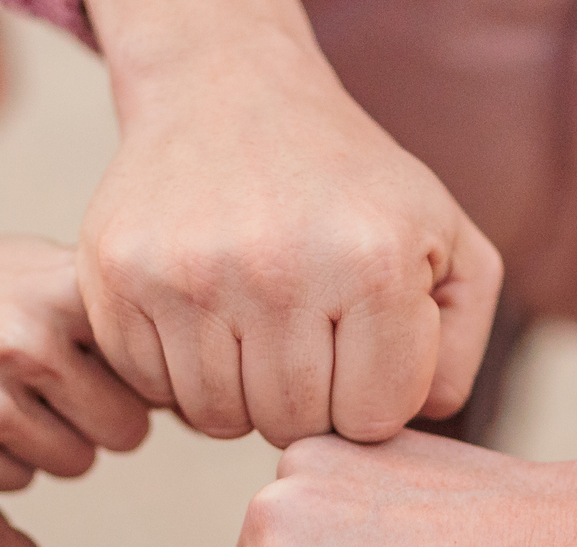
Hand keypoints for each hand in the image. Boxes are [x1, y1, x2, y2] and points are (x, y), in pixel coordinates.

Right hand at [0, 186, 150, 487]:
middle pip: (126, 430)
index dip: (140, 378)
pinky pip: (17, 482)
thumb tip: (200, 379)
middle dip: (96, 419)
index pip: (157, 369)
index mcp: (60, 286)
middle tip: (46, 389)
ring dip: (46, 442)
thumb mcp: (29, 266)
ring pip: (75, 462)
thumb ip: (108, 314)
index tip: (107, 368)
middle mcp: (25, 338)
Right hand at [78, 0, 502, 446]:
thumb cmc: (347, 186)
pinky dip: (178, 370)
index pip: (370, 419)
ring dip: (239, 391)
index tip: (358, 345)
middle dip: (305, 398)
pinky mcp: (118, 276)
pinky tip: (202, 315)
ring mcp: (188, 274)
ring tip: (253, 325)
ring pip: (219, 419)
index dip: (367, 396)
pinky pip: (154, 388)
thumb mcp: (445, 240)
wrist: (231, 93)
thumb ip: (457, 347)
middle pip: (292, 424)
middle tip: (302, 334)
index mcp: (372, 263)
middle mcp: (278, 269)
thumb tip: (414, 422)